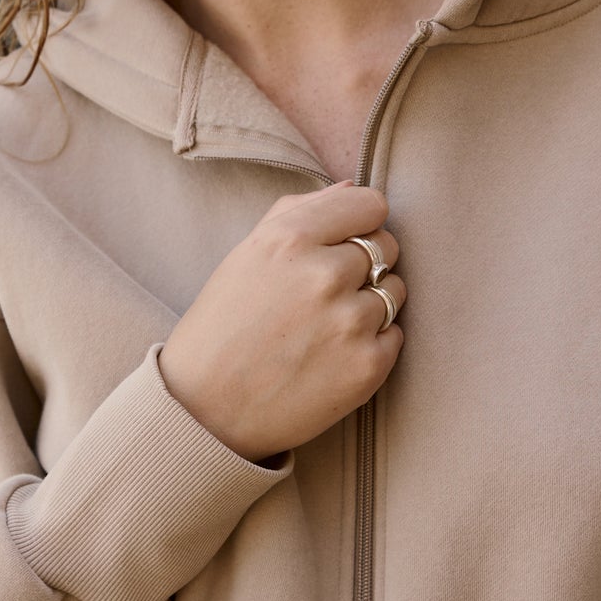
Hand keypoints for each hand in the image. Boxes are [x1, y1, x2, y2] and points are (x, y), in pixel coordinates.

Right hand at [158, 183, 405, 461]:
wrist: (204, 412)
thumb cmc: (221, 327)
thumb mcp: (245, 255)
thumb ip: (298, 212)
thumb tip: (353, 188)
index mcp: (290, 238)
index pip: (370, 204)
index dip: (359, 222)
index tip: (345, 240)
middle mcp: (324, 274)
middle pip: (386, 246)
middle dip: (364, 263)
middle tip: (326, 291)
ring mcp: (350, 322)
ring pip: (394, 290)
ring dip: (370, 303)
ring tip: (327, 326)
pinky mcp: (368, 367)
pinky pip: (395, 335)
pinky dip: (373, 342)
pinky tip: (333, 354)